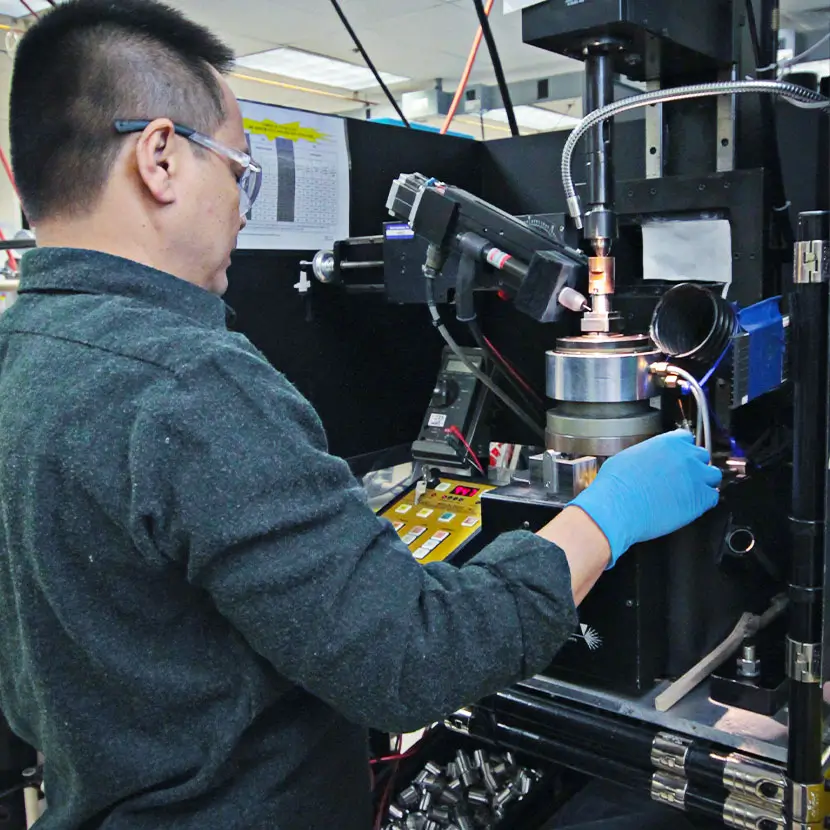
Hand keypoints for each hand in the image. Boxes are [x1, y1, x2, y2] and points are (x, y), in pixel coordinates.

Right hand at [570, 429, 721, 566]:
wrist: (618, 506)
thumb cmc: (616, 485)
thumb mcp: (627, 457)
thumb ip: (647, 456)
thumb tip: (647, 462)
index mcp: (668, 443)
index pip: (687, 438)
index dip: (683, 450)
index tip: (678, 458)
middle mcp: (686, 456)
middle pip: (702, 456)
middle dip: (694, 466)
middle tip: (682, 478)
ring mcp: (696, 477)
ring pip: (713, 476)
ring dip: (704, 482)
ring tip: (690, 492)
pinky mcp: (700, 499)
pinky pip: (713, 497)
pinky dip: (705, 501)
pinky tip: (691, 505)